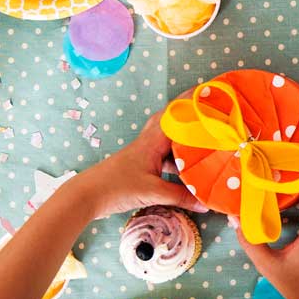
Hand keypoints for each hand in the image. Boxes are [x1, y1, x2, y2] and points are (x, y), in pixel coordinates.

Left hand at [67, 114, 202, 220]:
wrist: (86, 196)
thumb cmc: (116, 187)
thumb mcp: (152, 192)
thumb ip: (180, 197)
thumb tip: (206, 203)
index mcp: (153, 141)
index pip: (177, 116)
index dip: (194, 105)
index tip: (212, 95)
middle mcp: (150, 142)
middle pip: (172, 121)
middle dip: (190, 116)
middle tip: (210, 114)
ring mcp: (144, 153)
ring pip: (169, 139)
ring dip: (185, 138)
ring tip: (206, 141)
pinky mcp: (141, 165)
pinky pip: (165, 156)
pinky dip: (178, 158)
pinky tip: (188, 169)